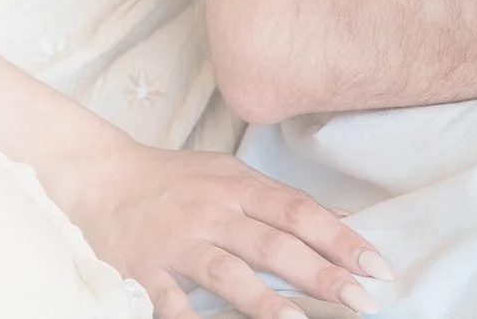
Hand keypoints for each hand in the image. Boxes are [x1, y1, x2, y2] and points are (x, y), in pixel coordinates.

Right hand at [49, 135, 393, 318]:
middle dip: (322, 273)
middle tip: (362, 300)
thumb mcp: (230, 175)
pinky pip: (170, 301)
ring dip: (265, 301)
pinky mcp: (144, 270)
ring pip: (228, 273)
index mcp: (238, 187)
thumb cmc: (173, 180)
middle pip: (274, 244)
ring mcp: (178, 243)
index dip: (341, 238)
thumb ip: (280, 200)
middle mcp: (213, 213)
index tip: (377, 265)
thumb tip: (341, 219)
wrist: (99, 176)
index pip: (300, 212)